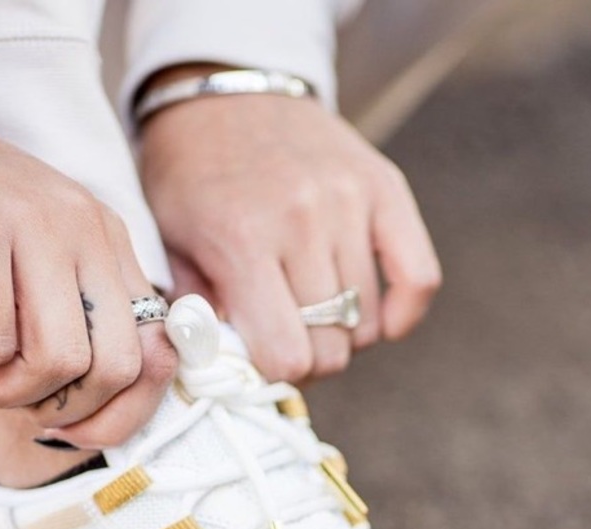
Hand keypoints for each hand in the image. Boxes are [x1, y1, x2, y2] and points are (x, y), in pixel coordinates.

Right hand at [0, 108, 174, 445]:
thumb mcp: (29, 275)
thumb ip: (70, 329)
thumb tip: (90, 420)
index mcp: (109, 243)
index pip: (158, 353)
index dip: (120, 414)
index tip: (67, 426)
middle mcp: (87, 230)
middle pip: (118, 368)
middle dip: (62, 409)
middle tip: (7, 388)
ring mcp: (37, 225)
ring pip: (60, 362)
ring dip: (5, 388)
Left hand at [139, 91, 441, 382]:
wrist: (225, 92)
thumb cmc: (189, 177)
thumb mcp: (170, 245)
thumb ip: (198, 312)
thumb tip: (230, 369)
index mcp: (243, 242)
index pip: (287, 356)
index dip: (275, 375)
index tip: (260, 362)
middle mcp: (304, 221)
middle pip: (332, 347)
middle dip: (308, 361)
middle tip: (286, 341)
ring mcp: (350, 201)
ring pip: (367, 322)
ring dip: (342, 334)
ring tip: (312, 315)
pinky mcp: (385, 186)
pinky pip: (420, 276)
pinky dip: (402, 313)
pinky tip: (378, 321)